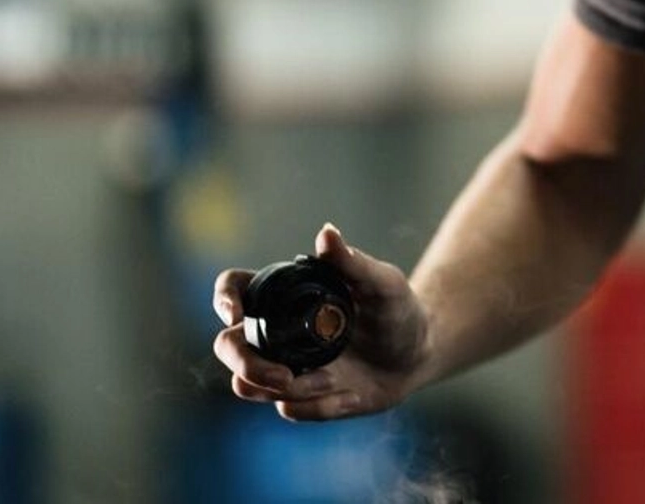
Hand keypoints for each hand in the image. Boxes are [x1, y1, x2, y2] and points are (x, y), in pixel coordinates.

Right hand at [211, 224, 431, 420]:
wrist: (419, 353)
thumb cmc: (398, 310)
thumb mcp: (383, 284)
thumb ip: (353, 262)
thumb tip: (327, 234)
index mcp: (284, 295)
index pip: (234, 289)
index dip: (224, 300)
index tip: (238, 315)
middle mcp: (275, 332)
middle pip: (227, 346)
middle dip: (247, 366)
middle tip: (285, 376)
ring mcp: (284, 366)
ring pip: (247, 386)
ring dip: (288, 389)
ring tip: (334, 379)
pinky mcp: (302, 398)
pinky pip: (289, 410)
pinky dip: (318, 406)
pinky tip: (350, 394)